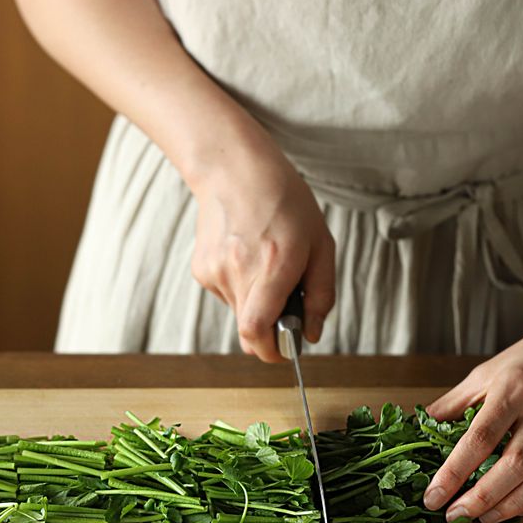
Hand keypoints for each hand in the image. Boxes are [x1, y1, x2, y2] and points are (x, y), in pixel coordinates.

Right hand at [188, 119, 334, 362]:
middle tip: (286, 305)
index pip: (257, 331)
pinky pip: (227, 296)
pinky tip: (246, 257)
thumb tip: (311, 334)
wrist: (233, 170)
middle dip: (271, 329)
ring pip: (239, 313)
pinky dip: (241, 288)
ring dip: (257, 304)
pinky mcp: (201, 270)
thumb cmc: (283, 201)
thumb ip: (321, 294)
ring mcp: (214, 273)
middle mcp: (238, 272)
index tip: (286, 351)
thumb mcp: (321, 243)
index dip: (271, 352)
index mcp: (272, 265)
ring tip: (265, 265)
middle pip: (249, 331)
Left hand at [424, 328, 522, 522]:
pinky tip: (510, 511)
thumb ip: (450, 407)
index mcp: (509, 393)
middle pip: (513, 464)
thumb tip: (416, 432)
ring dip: (509, 505)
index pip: (478, 438)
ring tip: (479, 518)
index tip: (433, 496)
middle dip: (482, 496)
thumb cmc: (517, 366)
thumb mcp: (479, 378)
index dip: (454, 472)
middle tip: (454, 515)